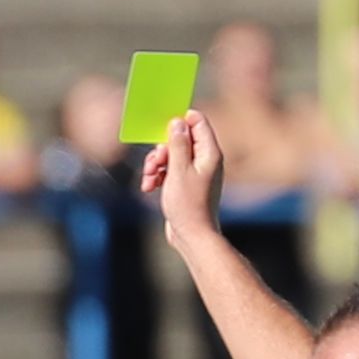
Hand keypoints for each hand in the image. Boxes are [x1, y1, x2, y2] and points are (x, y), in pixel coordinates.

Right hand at [137, 110, 228, 244]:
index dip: (179, 122)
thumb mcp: (178, 170)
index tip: (161, 130)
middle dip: (161, 149)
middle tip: (154, 164)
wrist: (192, 236)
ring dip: (155, 164)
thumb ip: (178, 144)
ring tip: (148, 180)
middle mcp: (205, 159)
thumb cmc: (188, 205)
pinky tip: (149, 187)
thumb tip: (177, 122)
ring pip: (171, 155)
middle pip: (180, 139)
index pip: (197, 122)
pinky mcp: (185, 183)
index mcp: (209, 153)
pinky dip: (158, 175)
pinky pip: (169, 170)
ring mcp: (195, 172)